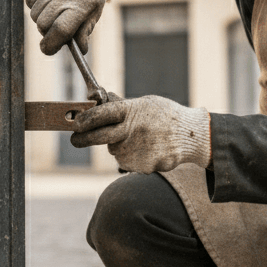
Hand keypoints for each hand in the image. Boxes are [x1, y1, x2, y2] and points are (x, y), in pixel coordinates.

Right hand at [26, 0, 111, 54]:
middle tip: (58, 24)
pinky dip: (36, 3)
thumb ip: (85, 31)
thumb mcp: (94, 11)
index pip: (61, 30)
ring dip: (42, 16)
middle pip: (43, 25)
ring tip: (56, 6)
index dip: (52, 45)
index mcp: (81, 4)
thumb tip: (79, 50)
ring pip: (34, 14)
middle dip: (48, 30)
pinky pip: (29, 0)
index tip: (49, 49)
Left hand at [71, 95, 210, 173]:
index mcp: (133, 111)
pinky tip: (148, 149)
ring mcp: (138, 149)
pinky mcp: (144, 166)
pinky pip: (128, 162)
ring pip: (115, 150)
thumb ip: (123, 105)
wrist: (191, 135)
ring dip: (119, 146)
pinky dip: (132, 157)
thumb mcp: (146, 103)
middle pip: (100, 137)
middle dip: (83, 139)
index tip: (76, 124)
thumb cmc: (166, 116)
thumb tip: (98, 100)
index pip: (102, 113)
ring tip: (141, 139)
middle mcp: (133, 130)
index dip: (86, 119)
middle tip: (75, 140)